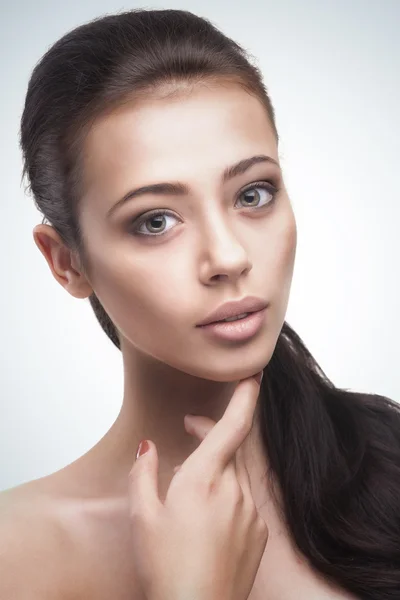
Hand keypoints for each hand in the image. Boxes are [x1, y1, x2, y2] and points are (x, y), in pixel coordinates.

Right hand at [128, 373, 267, 599]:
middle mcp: (234, 490)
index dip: (246, 397)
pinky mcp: (259, 532)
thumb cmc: (166, 567)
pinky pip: (243, 500)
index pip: (233, 426)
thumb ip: (144, 473)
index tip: (254, 375)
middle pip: (229, 446)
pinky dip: (227, 496)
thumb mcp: (141, 517)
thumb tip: (148, 447)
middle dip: (211, 431)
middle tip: (190, 426)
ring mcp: (250, 512)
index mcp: (204, 479)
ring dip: (216, 468)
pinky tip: (206, 520)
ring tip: (190, 488)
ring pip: (235, 474)